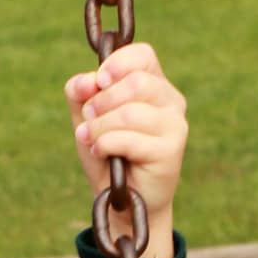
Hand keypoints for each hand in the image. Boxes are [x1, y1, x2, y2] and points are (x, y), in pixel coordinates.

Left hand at [63, 42, 187, 257]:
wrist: (122, 201)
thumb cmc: (108, 156)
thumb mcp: (87, 121)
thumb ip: (81, 96)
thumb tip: (82, 82)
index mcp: (153, 84)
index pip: (142, 55)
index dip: (116, 64)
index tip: (97, 83)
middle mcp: (170, 100)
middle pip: (136, 82)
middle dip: (101, 102)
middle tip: (88, 120)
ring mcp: (175, 125)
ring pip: (131, 112)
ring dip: (100, 127)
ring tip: (90, 140)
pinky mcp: (172, 150)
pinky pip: (130, 138)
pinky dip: (106, 143)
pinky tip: (100, 152)